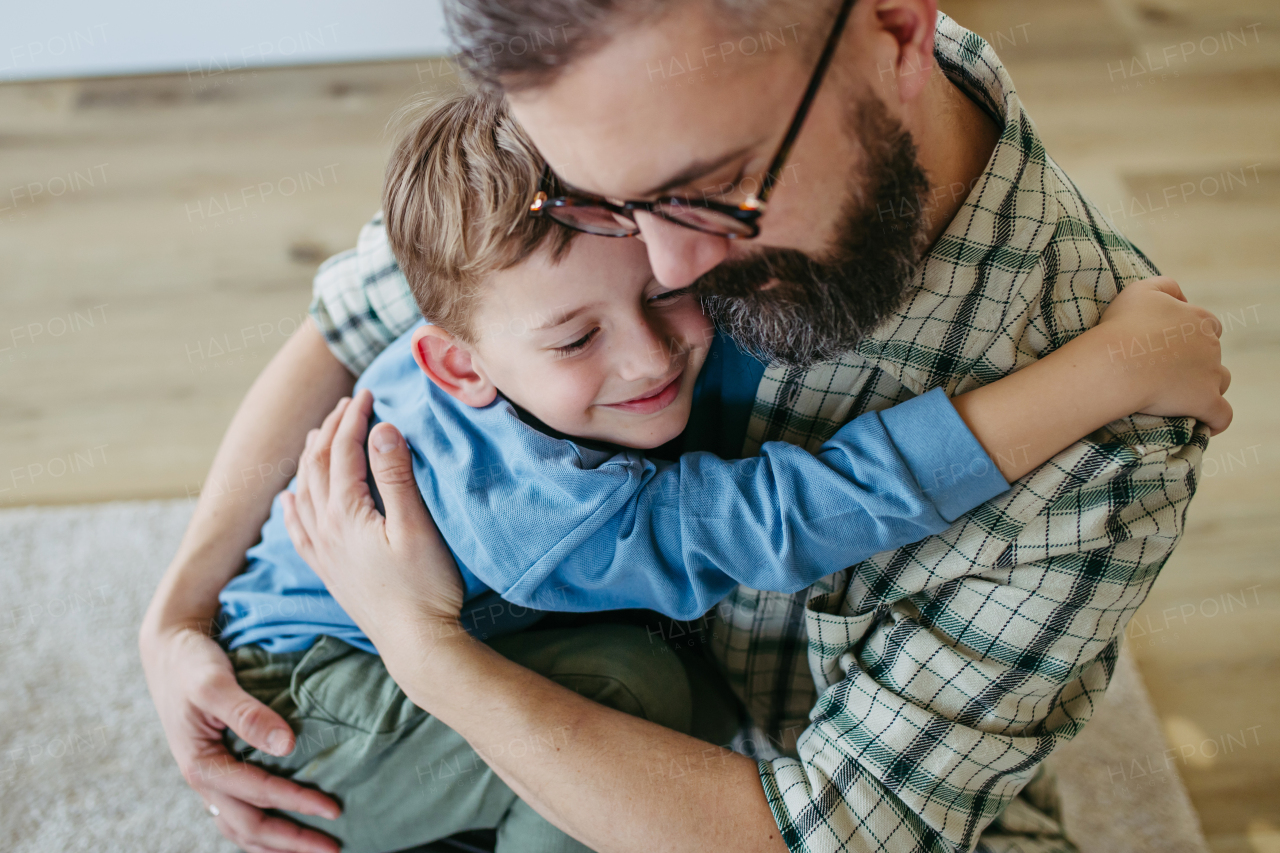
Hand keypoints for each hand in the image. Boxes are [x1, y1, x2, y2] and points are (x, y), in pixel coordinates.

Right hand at [138, 619, 341, 852]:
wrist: (169, 649)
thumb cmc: (192, 664)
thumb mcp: (215, 684)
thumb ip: (248, 714)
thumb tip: (287, 744)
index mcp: (201, 764)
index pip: (258, 794)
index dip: (297, 804)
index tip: (334, 810)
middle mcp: (204, 780)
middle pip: (249, 827)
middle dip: (291, 842)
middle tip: (333, 849)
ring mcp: (209, 779)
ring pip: (241, 828)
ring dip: (276, 845)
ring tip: (310, 850)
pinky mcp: (217, 770)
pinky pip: (238, 812)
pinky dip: (262, 830)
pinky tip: (284, 832)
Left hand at [281, 390, 466, 663]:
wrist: (416, 643)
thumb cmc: (425, 587)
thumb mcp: (417, 527)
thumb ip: (396, 476)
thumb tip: (381, 429)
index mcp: (345, 513)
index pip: (342, 451)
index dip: (353, 418)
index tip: (367, 392)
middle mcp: (325, 529)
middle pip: (317, 466)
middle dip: (330, 430)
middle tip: (347, 405)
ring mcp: (323, 551)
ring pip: (303, 491)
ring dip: (311, 458)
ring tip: (321, 435)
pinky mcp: (328, 571)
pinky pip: (297, 528)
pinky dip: (292, 504)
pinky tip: (289, 499)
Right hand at [1097, 276, 1232, 433]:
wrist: (1116, 363)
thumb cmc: (1122, 326)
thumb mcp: (1140, 290)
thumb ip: (1166, 286)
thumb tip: (1182, 297)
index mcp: (1198, 319)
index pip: (1208, 324)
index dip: (1191, 334)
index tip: (1169, 345)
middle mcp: (1210, 345)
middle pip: (1213, 353)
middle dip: (1196, 360)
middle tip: (1165, 370)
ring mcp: (1210, 375)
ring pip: (1220, 381)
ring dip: (1206, 386)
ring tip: (1180, 395)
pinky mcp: (1205, 402)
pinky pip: (1222, 415)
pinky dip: (1216, 420)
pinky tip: (1204, 424)